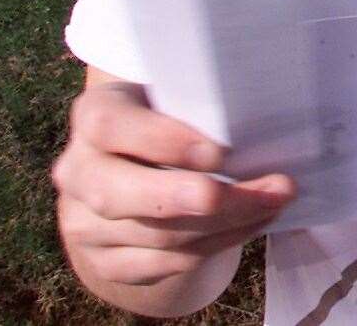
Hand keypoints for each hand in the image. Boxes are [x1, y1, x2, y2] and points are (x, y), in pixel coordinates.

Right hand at [53, 78, 294, 288]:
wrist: (135, 163)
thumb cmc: (171, 116)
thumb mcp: (176, 94)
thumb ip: (200, 102)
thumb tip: (260, 118)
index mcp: (93, 115)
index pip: (111, 127)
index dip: (164, 141)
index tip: (221, 152)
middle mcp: (78, 171)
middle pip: (124, 194)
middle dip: (205, 200)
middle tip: (274, 189)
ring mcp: (83, 223)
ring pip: (157, 234)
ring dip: (230, 222)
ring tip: (277, 201)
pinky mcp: (104, 262)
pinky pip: (164, 262)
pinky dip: (216, 244)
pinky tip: (252, 223)